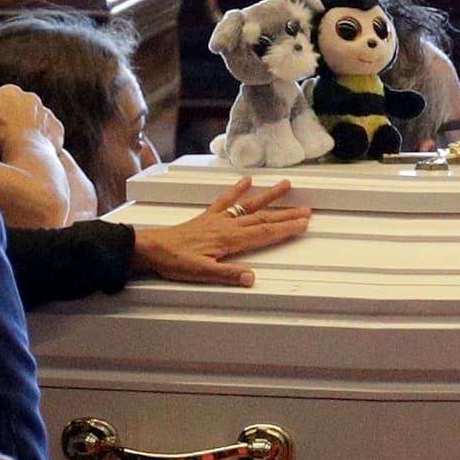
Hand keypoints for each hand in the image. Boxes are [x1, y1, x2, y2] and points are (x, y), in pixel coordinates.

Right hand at [0, 65, 64, 153]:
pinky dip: (41, 138)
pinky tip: (31, 148)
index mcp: (13, 91)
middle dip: (11, 118)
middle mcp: (33, 99)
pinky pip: (48, 132)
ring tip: (16, 145)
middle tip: (1, 136)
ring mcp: (47, 114)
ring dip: (27, 128)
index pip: (1, 98)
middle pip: (19, 108)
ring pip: (34, 120)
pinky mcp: (57, 130)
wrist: (26, 151)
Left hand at [132, 176, 310, 286]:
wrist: (153, 248)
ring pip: (249, 205)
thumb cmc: (175, 261)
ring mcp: (219, 219)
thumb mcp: (201, 273)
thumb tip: (251, 278)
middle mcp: (227, 225)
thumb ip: (227, 275)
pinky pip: (226, 200)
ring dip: (269, 196)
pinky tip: (246, 180)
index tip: (302, 223)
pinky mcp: (209, 216)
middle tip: (306, 210)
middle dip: (286, 214)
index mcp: (229, 240)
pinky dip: (237, 190)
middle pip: (262, 218)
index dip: (285, 229)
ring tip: (285, 185)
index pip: (263, 234)